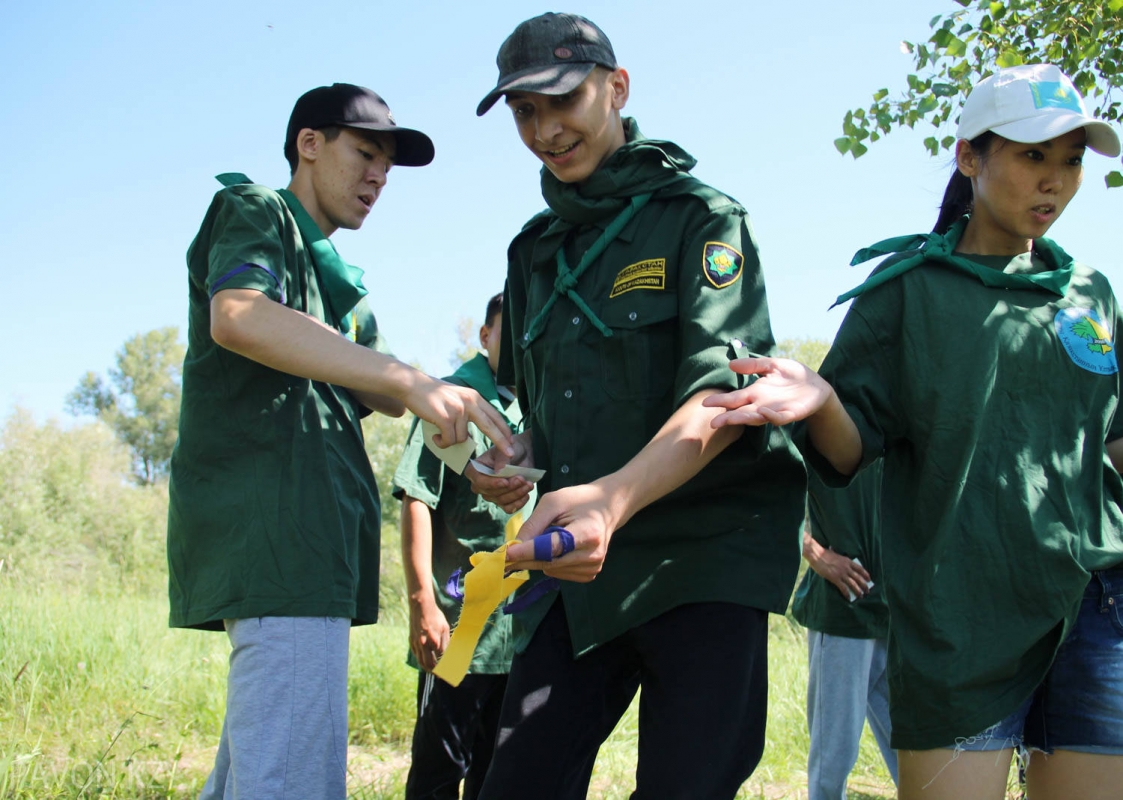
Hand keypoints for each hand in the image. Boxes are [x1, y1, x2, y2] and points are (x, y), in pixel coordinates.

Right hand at [406, 377, 513, 456]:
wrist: (413, 386)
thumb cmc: (433, 395)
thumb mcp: (457, 397)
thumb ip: (468, 411)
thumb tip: (471, 436)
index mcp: (474, 397)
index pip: (494, 415)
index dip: (504, 429)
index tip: (511, 441)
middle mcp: (469, 402)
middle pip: (490, 426)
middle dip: (501, 442)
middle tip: (509, 454)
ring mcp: (458, 410)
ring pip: (462, 438)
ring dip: (451, 441)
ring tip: (440, 433)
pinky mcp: (445, 418)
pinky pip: (449, 440)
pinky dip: (442, 443)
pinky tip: (436, 438)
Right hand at [408, 594, 450, 671]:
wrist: (421, 607)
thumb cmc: (435, 617)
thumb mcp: (444, 628)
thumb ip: (446, 643)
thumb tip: (448, 655)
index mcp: (434, 641)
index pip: (441, 659)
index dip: (445, 667)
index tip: (449, 672)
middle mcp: (424, 644)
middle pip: (429, 664)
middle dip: (436, 672)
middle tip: (441, 675)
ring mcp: (416, 643)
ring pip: (421, 662)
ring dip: (428, 668)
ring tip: (433, 671)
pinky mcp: (411, 641)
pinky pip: (417, 655)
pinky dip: (421, 660)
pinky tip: (426, 661)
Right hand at [466, 432, 534, 512]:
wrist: (523, 454)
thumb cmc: (511, 448)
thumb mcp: (506, 449)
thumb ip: (502, 459)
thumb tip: (498, 472)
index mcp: (475, 470)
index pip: (479, 482)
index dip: (491, 484)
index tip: (505, 482)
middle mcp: (480, 485)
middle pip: (490, 493)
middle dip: (508, 488)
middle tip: (522, 479)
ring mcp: (491, 495)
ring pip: (501, 501)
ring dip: (516, 494)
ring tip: (528, 484)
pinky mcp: (502, 501)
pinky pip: (508, 508)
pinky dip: (518, 503)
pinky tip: (527, 494)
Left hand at [504, 482, 620, 582]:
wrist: (607, 507)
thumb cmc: (579, 500)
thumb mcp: (554, 501)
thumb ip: (534, 524)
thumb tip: (514, 547)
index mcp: (588, 532)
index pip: (552, 547)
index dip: (527, 551)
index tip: (506, 553)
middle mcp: (593, 554)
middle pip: (549, 562)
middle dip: (525, 558)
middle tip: (504, 555)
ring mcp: (593, 567)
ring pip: (550, 570)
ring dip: (539, 558)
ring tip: (550, 537)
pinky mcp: (590, 574)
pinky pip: (558, 573)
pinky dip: (550, 563)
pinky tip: (558, 549)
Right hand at [702, 357, 833, 427]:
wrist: (817, 385)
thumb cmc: (793, 376)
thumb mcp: (772, 365)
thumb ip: (754, 366)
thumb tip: (731, 364)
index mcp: (755, 393)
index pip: (734, 399)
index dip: (720, 401)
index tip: (705, 403)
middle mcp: (761, 404)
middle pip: (741, 412)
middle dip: (728, 418)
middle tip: (713, 422)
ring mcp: (775, 410)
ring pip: (757, 418)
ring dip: (745, 419)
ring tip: (732, 419)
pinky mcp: (791, 413)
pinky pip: (780, 418)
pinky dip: (771, 416)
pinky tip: (764, 412)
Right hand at [811, 549, 872, 600]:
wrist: (816, 554)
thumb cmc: (824, 554)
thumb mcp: (837, 555)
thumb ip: (843, 561)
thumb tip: (846, 565)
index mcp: (848, 561)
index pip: (860, 569)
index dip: (866, 575)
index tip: (869, 579)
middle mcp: (846, 567)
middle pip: (859, 578)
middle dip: (864, 586)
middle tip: (867, 591)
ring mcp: (841, 573)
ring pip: (853, 584)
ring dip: (858, 591)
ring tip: (860, 596)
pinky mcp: (835, 578)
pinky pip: (843, 588)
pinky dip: (847, 594)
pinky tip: (848, 598)